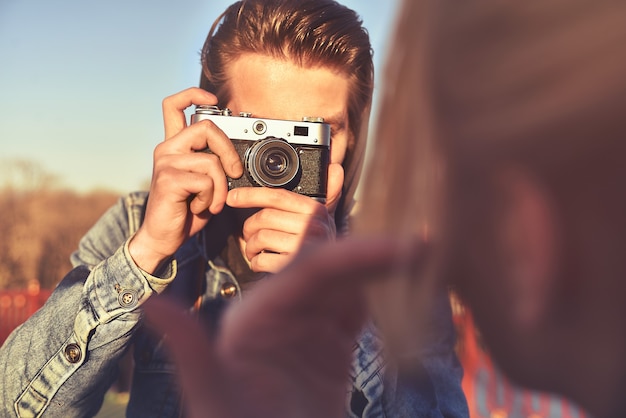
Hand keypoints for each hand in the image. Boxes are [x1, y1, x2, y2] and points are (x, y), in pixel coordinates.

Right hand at [129, 88, 243, 272]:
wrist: (164, 237)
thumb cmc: (185, 210)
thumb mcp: (203, 182)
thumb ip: (213, 163)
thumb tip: (236, 157)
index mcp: (174, 145)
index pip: (174, 105)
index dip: (194, 94)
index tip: (212, 98)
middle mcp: (167, 149)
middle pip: (205, 127)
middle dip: (228, 151)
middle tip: (234, 173)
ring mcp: (166, 163)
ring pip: (211, 162)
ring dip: (221, 188)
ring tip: (212, 202)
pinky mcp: (168, 180)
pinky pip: (205, 182)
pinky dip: (211, 198)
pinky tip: (200, 207)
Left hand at [143, 236, 428, 417]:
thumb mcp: (214, 406)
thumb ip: (190, 354)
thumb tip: (148, 304)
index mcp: (254, 318)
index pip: (309, 273)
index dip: (356, 256)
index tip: (403, 249)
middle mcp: (280, 312)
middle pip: (334, 270)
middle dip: (376, 255)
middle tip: (426, 243)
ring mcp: (308, 326)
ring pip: (349, 283)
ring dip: (384, 266)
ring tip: (426, 250)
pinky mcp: (330, 343)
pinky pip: (359, 307)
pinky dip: (384, 291)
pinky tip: (410, 277)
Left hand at [226, 162, 343, 271]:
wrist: (333, 278)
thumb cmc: (322, 245)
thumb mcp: (325, 218)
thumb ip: (327, 194)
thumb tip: (335, 168)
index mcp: (316, 211)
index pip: (278, 196)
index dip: (251, 195)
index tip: (233, 197)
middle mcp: (312, 227)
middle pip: (265, 217)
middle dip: (249, 227)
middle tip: (249, 234)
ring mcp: (303, 248)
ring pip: (260, 238)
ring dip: (251, 246)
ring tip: (255, 250)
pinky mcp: (292, 267)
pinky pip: (262, 260)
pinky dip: (256, 263)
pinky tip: (261, 263)